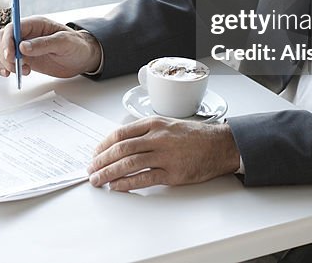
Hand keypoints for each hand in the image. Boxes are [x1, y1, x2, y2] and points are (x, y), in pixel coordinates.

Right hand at [0, 16, 101, 78]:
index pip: (13, 28)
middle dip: (5, 53)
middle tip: (16, 65)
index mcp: (35, 24)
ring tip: (22, 71)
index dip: (7, 40)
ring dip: (5, 62)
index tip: (10, 55)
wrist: (82, 58)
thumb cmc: (76, 45)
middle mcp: (26, 34)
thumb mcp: (64, 42)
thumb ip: (43, 44)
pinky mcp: (25, 59)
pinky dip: (4, 68)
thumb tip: (23, 47)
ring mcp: (24, 47)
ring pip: (2, 51)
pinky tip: (12, 74)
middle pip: (3, 39)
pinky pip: (6, 62)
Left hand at [87, 117, 240, 190]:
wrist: (219, 145)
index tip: (95, 154)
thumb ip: (146, 131)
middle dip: (102, 161)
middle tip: (91, 170)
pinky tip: (117, 187)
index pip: (121, 134)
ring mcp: (165, 156)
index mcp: (154, 124)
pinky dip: (127, 184)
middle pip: (121, 149)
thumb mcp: (168, 124)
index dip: (104, 145)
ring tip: (99, 180)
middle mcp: (158, 138)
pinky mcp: (172, 173)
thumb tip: (121, 143)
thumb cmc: (194, 136)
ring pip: (129, 164)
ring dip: (109, 173)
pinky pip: (144, 179)